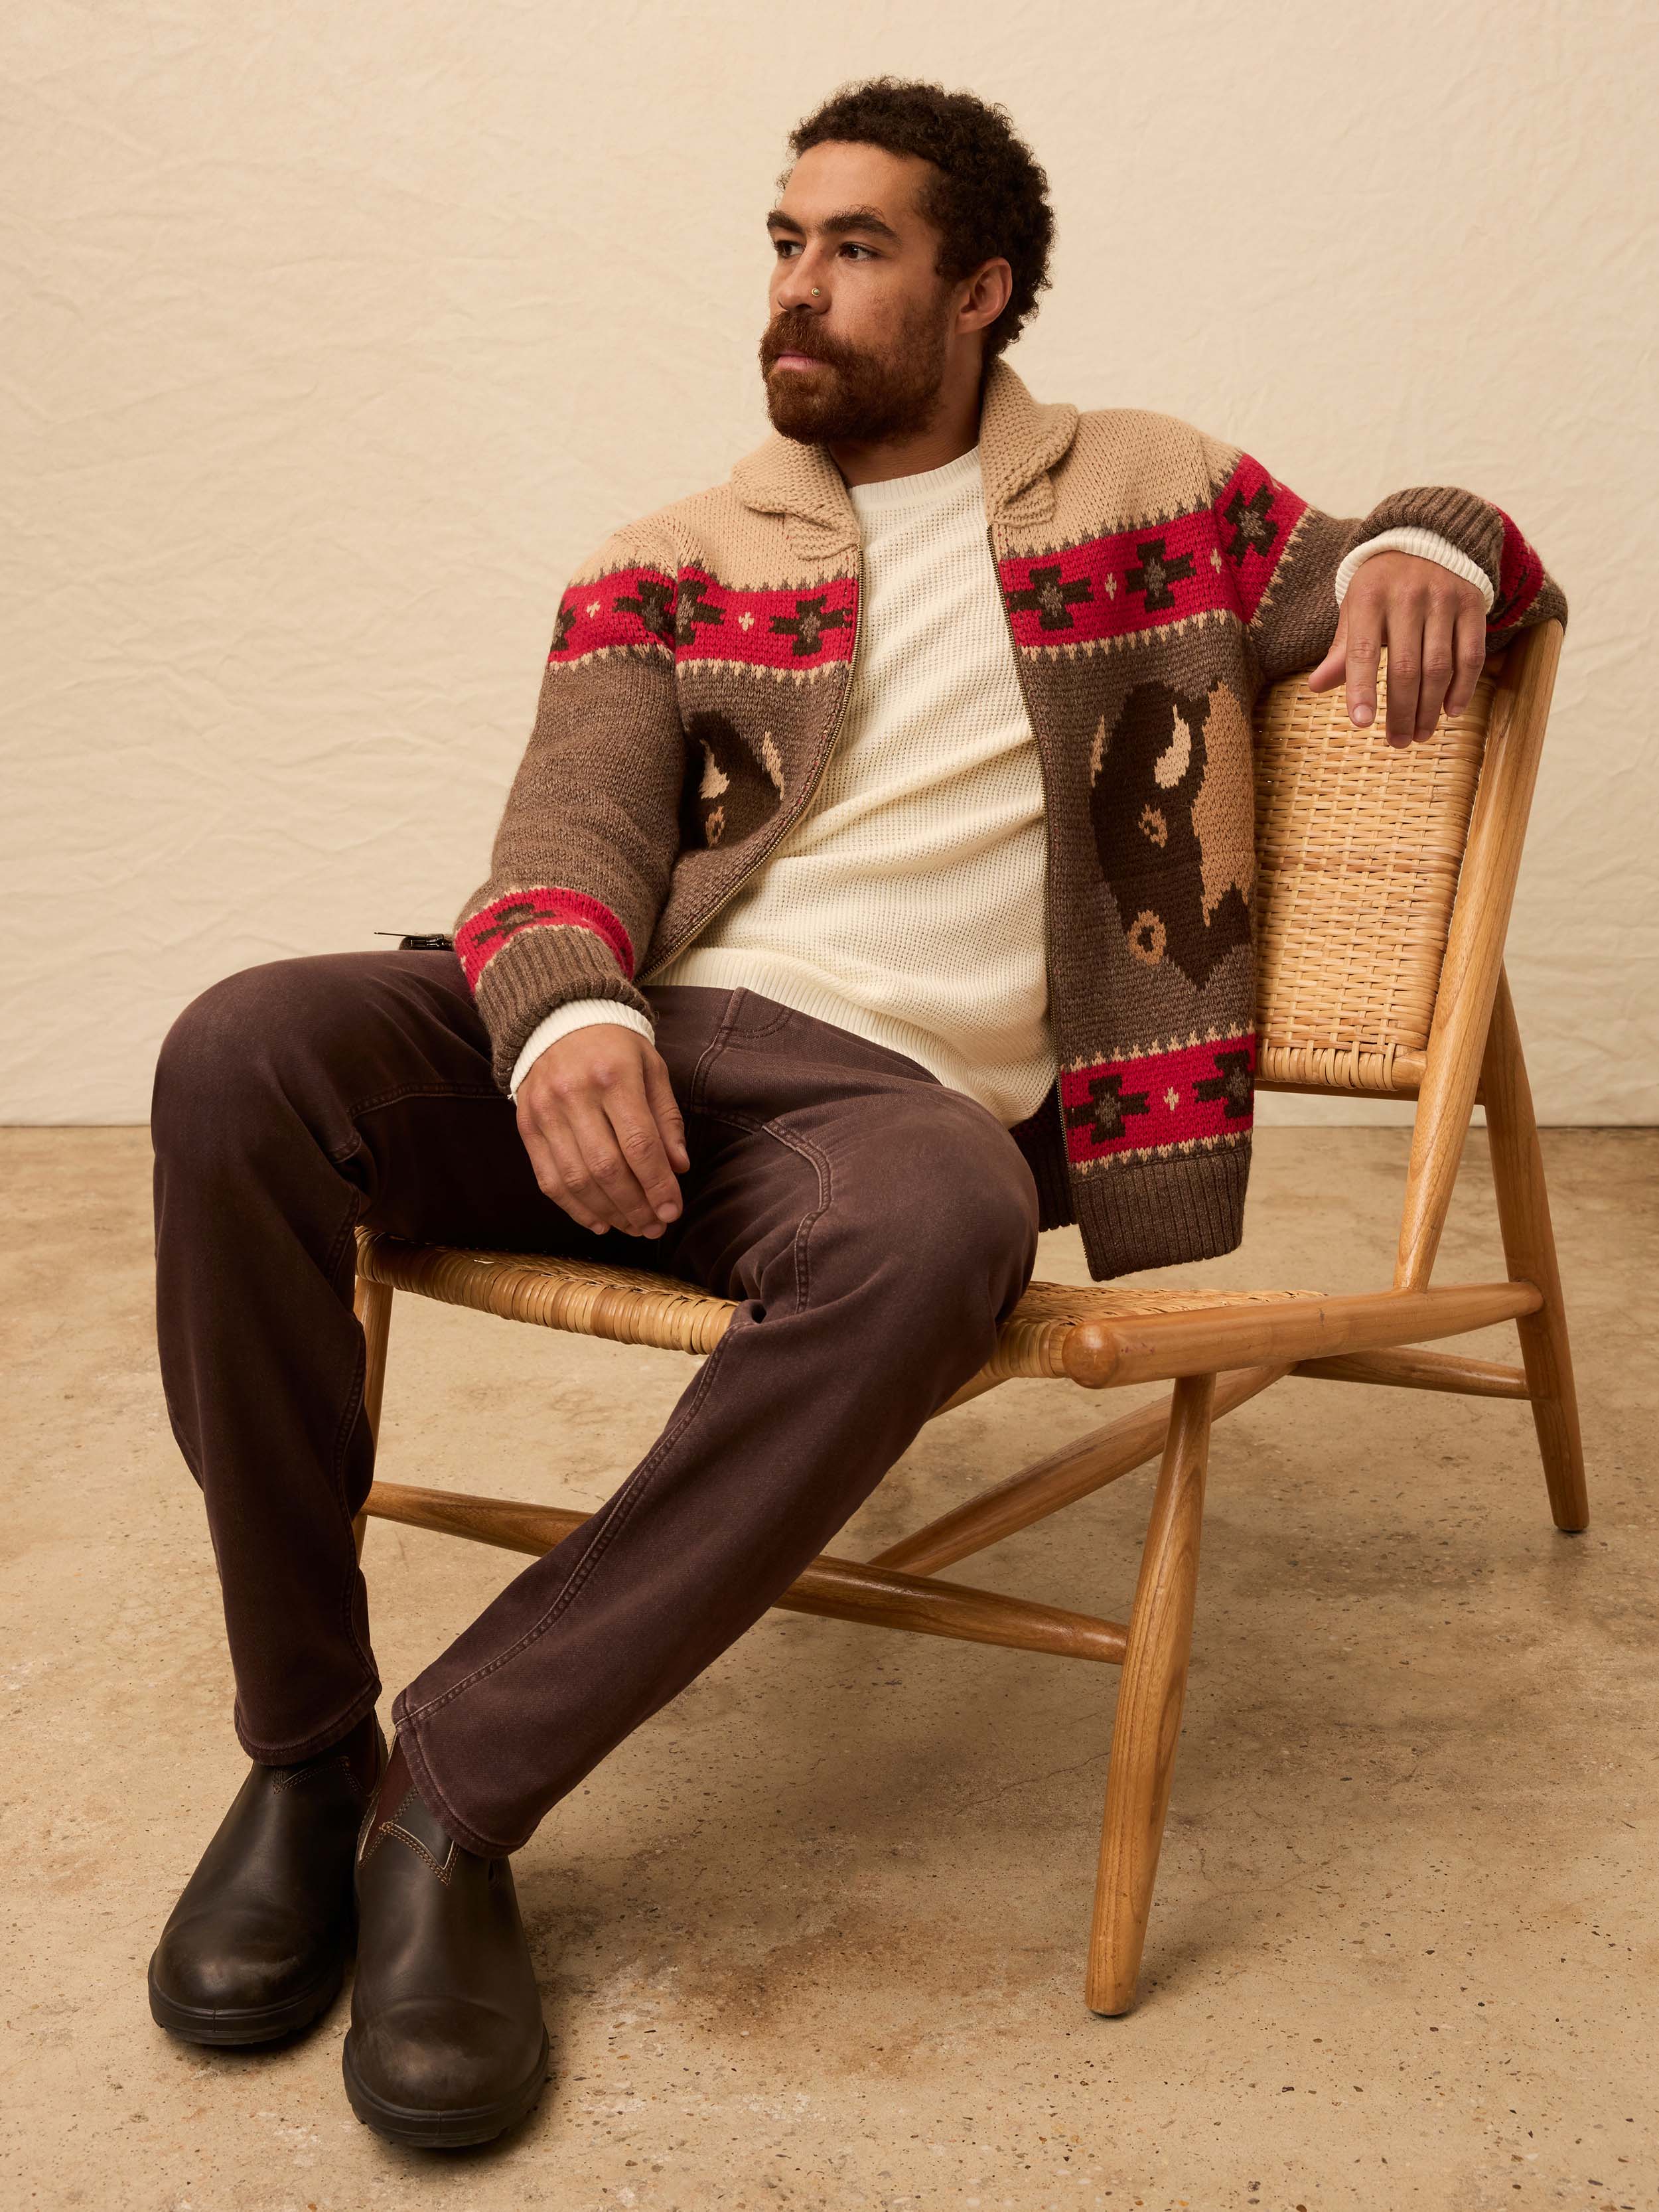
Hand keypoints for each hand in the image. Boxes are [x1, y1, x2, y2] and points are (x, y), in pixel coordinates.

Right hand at [516, 1024, 689, 1237]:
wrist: (557, 1019)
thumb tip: (678, 1168)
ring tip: (633, 1227)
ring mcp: (545, 1112)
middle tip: (655, 1227)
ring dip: (608, 1213)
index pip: (639, 1144)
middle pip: (606, 1168)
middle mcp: (574, 1095)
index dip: (658, 1185)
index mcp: (613, 1076)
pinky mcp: (527, 1126)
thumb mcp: (651, 1068)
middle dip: (635, 1206)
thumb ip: (666, 1118)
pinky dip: (575, 1208)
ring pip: (576, 1180)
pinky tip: (599, 1222)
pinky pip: (549, 1180)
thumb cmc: (614, 1047)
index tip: (673, 1211)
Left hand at [1306, 550, 1486, 746]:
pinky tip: (1451, 711)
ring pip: (1439, 665)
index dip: (1362, 689)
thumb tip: (1316, 687)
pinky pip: (1471, 654)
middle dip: (1401, 711)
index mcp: (1368, 598)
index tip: (1361, 724)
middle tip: (1398, 742)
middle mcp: (1407, 596)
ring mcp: (1443, 598)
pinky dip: (1463, 687)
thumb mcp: (1355, 608)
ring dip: (1430, 707)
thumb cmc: (1381, 585)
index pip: (1362, 651)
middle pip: (1405, 667)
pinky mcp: (1473, 603)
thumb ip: (1341, 649)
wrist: (1427, 537)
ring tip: (1420, 734)